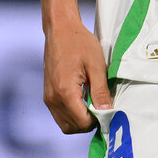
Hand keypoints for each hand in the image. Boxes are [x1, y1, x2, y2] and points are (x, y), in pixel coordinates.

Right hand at [43, 17, 111, 133]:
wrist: (61, 30)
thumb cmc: (80, 43)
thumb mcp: (96, 65)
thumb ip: (100, 91)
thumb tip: (108, 112)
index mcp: (64, 92)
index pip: (82, 122)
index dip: (98, 120)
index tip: (109, 110)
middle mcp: (52, 99)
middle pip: (72, 127)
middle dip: (89, 123)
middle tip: (102, 107)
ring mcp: (48, 98)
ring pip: (65, 124)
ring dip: (80, 120)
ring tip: (94, 102)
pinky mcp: (47, 94)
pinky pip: (60, 114)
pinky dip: (72, 113)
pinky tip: (84, 98)